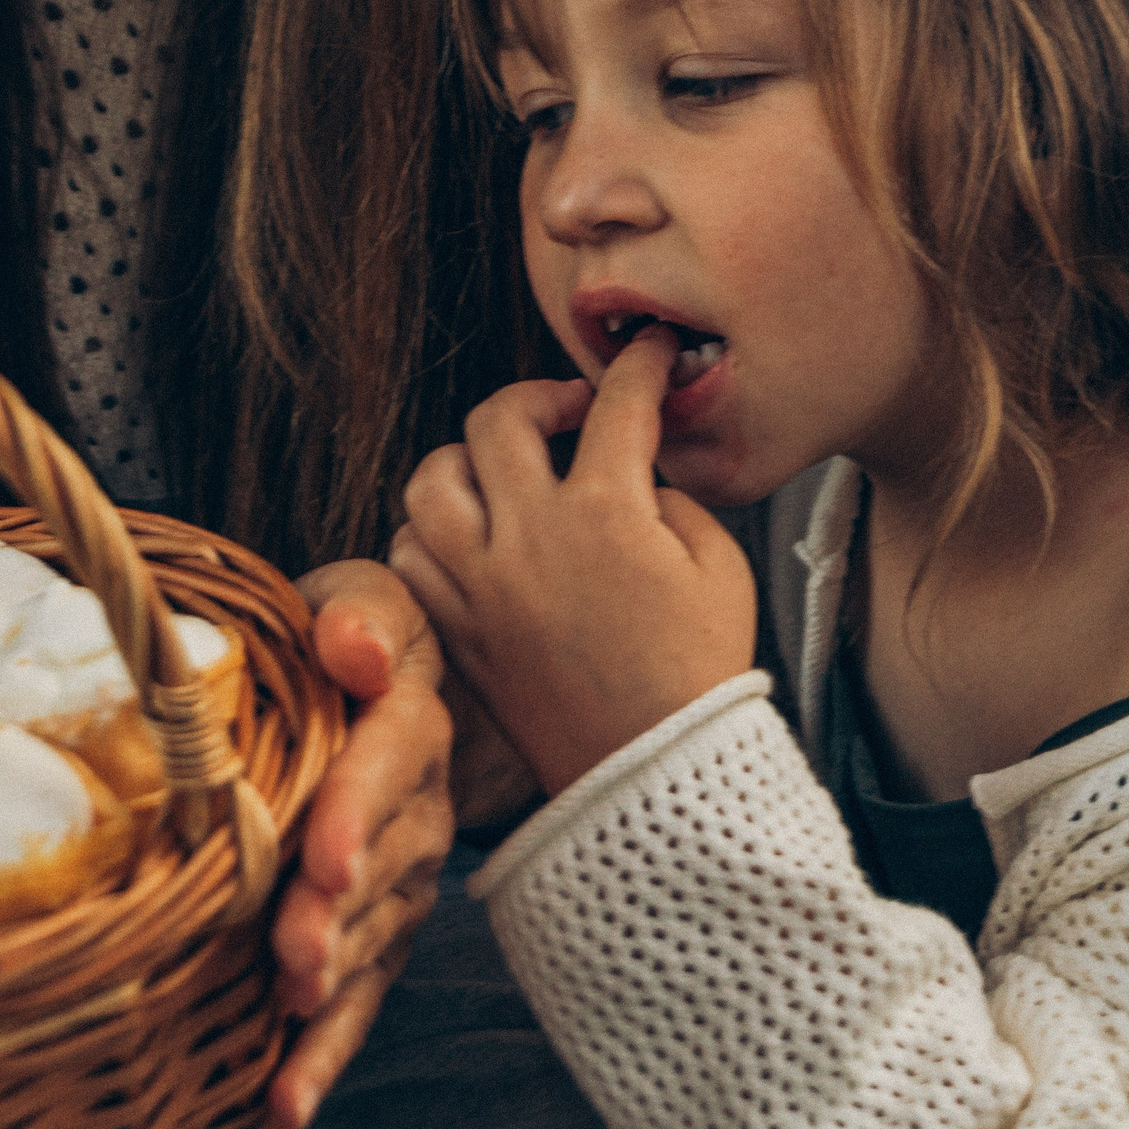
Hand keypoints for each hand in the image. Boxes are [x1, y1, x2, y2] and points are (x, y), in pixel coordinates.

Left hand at [267, 559, 454, 1128]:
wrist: (371, 679)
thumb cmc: (342, 634)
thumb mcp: (357, 598)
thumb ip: (358, 615)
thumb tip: (352, 646)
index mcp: (406, 717)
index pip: (387, 761)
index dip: (357, 811)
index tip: (324, 858)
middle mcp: (416, 806)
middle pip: (380, 866)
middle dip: (337, 915)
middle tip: (295, 957)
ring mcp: (403, 878)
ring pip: (373, 938)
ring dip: (333, 986)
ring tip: (290, 1020)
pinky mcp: (379, 930)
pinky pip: (361, 996)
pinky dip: (325, 1054)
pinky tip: (286, 1106)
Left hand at [391, 327, 755, 796]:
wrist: (652, 774)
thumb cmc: (699, 671)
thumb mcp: (719, 567)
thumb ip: (671, 498)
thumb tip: (631, 472)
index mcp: (608, 514)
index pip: (617, 404)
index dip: (642, 366)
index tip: (653, 354)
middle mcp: (530, 537)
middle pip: (497, 418)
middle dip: (538, 396)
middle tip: (569, 413)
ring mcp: (480, 584)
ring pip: (431, 479)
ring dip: (470, 462)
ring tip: (508, 476)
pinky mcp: (454, 628)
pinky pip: (410, 553)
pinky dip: (435, 534)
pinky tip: (476, 540)